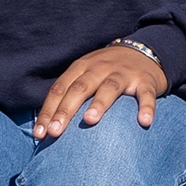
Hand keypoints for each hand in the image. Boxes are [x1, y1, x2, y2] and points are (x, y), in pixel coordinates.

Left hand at [34, 42, 166, 137]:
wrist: (144, 52)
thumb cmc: (108, 72)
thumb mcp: (86, 75)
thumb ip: (70, 94)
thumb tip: (46, 126)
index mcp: (81, 67)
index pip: (60, 88)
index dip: (48, 110)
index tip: (39, 134)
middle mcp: (100, 68)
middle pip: (80, 88)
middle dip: (65, 110)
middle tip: (55, 132)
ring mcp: (124, 73)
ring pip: (109, 87)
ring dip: (99, 103)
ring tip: (89, 120)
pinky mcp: (146, 81)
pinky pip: (146, 95)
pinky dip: (146, 107)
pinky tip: (144, 122)